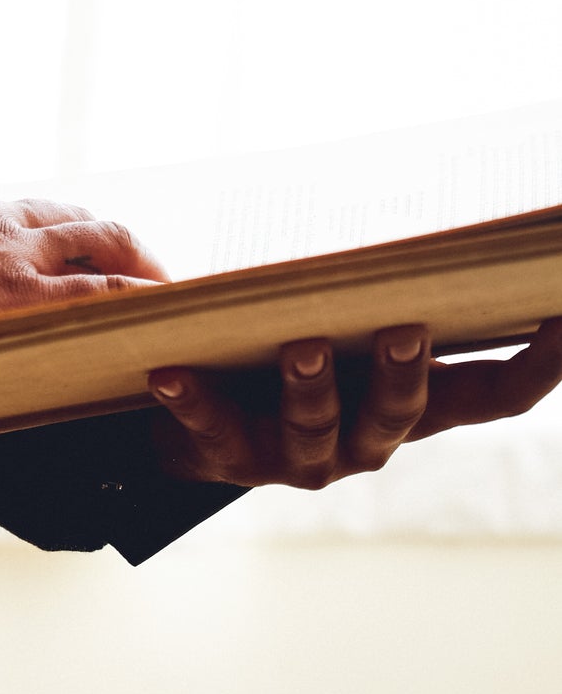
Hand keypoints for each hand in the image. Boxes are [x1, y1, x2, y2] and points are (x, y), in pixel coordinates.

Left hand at [0, 187, 167, 456]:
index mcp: (18, 300)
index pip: (106, 291)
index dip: (147, 295)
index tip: (168, 303)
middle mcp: (10, 249)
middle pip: (100, 234)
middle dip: (139, 251)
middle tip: (155, 271)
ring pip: (55, 208)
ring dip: (85, 226)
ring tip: (101, 244)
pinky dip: (18, 219)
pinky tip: (16, 234)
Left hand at [148, 318, 561, 488]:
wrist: (201, 421)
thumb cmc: (289, 357)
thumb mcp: (347, 328)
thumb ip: (384, 297)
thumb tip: (444, 235)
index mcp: (407, 408)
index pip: (492, 396)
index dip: (540, 364)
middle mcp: (365, 443)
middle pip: (401, 416)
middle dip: (405, 375)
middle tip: (405, 329)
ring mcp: (297, 458)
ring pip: (316, 427)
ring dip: (311, 385)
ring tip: (301, 345)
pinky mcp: (227, 455)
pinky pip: (209, 426)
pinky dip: (191, 397)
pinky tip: (169, 372)